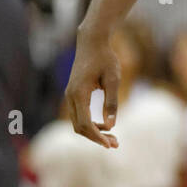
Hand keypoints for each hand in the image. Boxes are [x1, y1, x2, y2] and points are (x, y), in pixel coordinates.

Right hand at [64, 28, 119, 147]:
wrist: (92, 42)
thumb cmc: (105, 58)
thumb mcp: (113, 79)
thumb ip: (112, 102)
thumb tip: (112, 125)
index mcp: (79, 93)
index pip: (85, 124)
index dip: (97, 137)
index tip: (111, 144)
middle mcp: (70, 96)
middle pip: (79, 127)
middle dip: (96, 138)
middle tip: (116, 143)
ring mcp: (70, 95)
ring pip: (77, 123)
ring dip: (93, 132)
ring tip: (112, 137)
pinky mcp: (73, 94)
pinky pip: (78, 115)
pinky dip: (90, 124)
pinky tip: (104, 126)